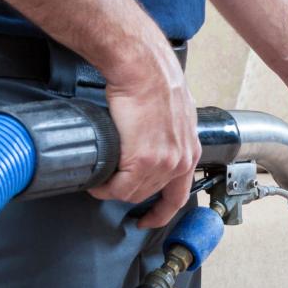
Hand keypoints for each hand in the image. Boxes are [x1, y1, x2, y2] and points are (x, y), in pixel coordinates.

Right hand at [91, 36, 200, 229]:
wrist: (143, 69)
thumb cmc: (154, 80)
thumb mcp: (174, 113)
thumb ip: (168, 134)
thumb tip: (151, 140)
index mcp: (190, 151)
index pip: (178, 196)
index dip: (161, 212)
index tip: (149, 219)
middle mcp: (180, 161)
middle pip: (150, 195)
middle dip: (128, 194)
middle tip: (111, 186)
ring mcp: (163, 164)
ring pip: (133, 193)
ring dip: (114, 190)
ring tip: (100, 181)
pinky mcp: (143, 161)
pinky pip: (119, 187)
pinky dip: (105, 188)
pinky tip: (97, 182)